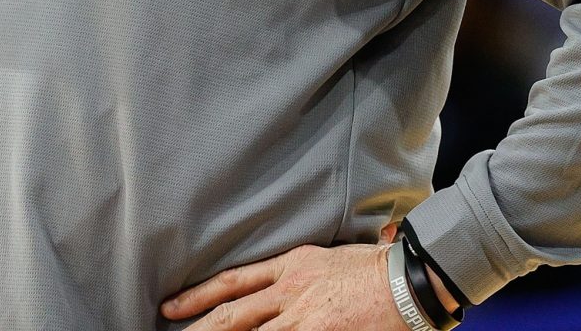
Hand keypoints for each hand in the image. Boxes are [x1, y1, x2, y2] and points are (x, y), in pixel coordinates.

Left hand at [160, 242, 405, 329]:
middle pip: (233, 313)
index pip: (234, 281)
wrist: (407, 278)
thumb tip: (283, 281)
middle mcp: (290, 290)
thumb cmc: (377, 266)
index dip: (200, 295)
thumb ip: (301, 270)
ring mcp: (303, 316)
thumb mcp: (329, 256)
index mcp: (290, 265)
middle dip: (199, 327)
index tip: (173, 306)